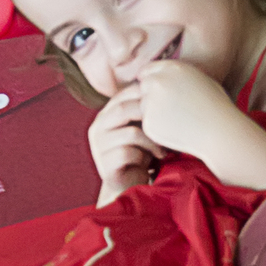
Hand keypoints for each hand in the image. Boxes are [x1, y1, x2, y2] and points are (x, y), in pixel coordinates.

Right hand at [88, 84, 164, 206]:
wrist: (131, 185)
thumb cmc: (142, 152)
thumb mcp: (142, 126)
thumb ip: (145, 109)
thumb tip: (166, 81)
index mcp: (105, 114)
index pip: (124, 94)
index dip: (146, 94)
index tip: (168, 100)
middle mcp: (97, 127)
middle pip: (123, 109)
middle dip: (149, 114)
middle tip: (168, 123)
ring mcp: (99, 147)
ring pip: (130, 133)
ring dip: (152, 140)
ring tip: (164, 148)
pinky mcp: (105, 165)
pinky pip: (129, 152)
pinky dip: (147, 155)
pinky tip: (155, 160)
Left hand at [137, 60, 237, 159]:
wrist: (220, 130)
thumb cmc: (216, 105)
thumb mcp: (199, 79)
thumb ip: (176, 76)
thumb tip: (160, 78)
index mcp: (172, 68)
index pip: (147, 70)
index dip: (151, 81)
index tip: (157, 91)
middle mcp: (158, 82)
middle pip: (142, 87)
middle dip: (150, 96)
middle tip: (168, 108)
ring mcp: (151, 102)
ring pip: (143, 106)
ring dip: (154, 112)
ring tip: (179, 120)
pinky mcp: (149, 122)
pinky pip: (148, 124)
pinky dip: (158, 128)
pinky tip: (177, 129)